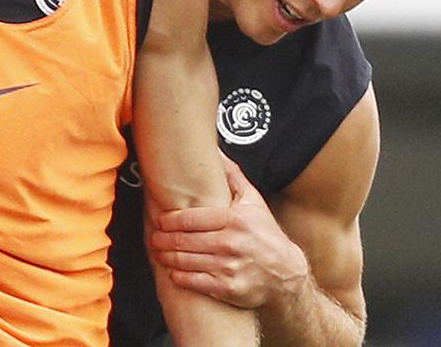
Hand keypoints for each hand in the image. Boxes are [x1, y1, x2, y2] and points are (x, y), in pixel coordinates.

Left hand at [150, 156, 308, 308]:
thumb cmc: (266, 235)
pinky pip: (195, 282)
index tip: (159, 220)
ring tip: (159, 252)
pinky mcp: (228, 289)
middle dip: (163, 239)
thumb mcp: (254, 202)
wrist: (287, 275)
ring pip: (186, 260)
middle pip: (184, 240)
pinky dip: (180, 277)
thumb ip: (232, 176)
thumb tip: (216, 151)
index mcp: (235, 219)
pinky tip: (173, 272)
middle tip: (153, 238)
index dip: (169, 220)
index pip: (191, 218)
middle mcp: (231, 243)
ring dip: (167, 257)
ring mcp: (229, 267)